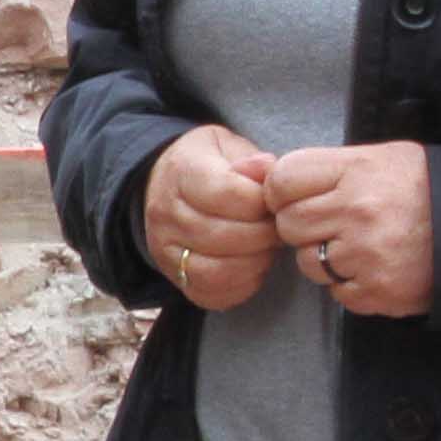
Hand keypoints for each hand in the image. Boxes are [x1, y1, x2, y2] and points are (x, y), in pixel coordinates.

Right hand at [146, 124, 281, 310]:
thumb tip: (266, 170)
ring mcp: (165, 249)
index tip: (276, 203)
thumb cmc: (209, 164)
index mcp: (182, 173)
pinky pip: (208, 293)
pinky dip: (238, 287)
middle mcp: (166, 213)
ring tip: (266, 249)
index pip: (226, 194)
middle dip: (263, 236)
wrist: (162, 182)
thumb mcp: (229, 147)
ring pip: (214, 271)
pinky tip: (252, 268)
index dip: (262, 203)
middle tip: (278, 229)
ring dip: (253, 264)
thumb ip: (251, 160)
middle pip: (223, 236)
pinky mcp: (173, 275)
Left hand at [263, 141, 434, 318]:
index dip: (284, 191)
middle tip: (336, 222)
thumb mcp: (378, 159)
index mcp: (357, 169)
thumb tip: (255, 172)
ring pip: (306, 262)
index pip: (283, 180)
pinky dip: (350, 284)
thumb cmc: (422, 189)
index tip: (301, 196)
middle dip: (305, 226)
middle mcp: (359, 209)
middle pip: (289, 224)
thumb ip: (321, 168)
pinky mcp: (377, 290)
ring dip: (324, 258)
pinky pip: (336, 291)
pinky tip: (376, 266)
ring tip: (362, 244)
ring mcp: (367, 253)